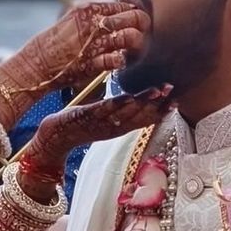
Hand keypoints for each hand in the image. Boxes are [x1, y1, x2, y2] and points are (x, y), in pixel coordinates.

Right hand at [0, 1, 149, 122]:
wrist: (35, 66)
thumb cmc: (54, 45)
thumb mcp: (72, 20)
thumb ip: (95, 16)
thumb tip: (120, 13)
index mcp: (88, 9)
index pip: (125, 5)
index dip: (135, 13)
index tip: (136, 22)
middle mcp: (92, 23)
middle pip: (134, 17)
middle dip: (142, 27)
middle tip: (141, 34)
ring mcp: (93, 43)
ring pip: (130, 37)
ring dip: (136, 45)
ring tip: (131, 50)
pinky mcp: (91, 63)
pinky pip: (118, 59)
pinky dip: (121, 61)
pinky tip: (116, 63)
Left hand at [22, 86, 172, 174]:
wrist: (54, 139)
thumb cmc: (80, 126)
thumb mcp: (103, 120)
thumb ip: (119, 112)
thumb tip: (133, 100)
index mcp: (119, 128)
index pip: (144, 120)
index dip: (160, 112)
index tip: (176, 102)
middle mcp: (113, 128)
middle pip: (140, 116)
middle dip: (157, 105)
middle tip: (173, 93)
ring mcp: (101, 123)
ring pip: (126, 113)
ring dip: (142, 102)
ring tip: (158, 91)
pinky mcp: (88, 118)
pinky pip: (105, 111)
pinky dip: (118, 105)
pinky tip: (129, 97)